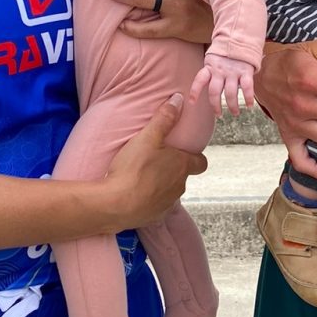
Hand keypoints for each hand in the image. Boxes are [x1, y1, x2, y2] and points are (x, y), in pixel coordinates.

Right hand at [104, 94, 207, 229]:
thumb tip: (179, 99)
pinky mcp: (154, 217)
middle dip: (173, 169)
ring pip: (170, 191)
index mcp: (182, 166)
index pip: (201, 162)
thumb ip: (164, 117)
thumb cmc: (133, 168)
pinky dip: (149, 200)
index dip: (195, 156)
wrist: (115, 204)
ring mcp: (167, 204)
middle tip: (155, 160)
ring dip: (160, 185)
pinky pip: (156, 206)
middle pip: (183, 176)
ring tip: (142, 176)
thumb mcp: (147, 137)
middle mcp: (180, 186)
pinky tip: (134, 194)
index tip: (183, 152)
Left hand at [191, 54, 255, 116]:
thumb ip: (210, 74)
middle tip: (218, 114)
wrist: (240, 39)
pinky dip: (249, 98)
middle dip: (216, 105)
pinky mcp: (245, 71)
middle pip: (214, 91)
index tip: (192, 102)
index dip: (195, 91)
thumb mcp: (213, 61)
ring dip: (232, 105)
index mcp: (210, 67)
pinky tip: (250, 105)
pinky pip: (247, 87)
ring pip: (230, 92)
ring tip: (235, 113)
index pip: (199, 79)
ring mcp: (233, 71)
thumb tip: (203, 92)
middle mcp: (220, 71)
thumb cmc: (224, 55)